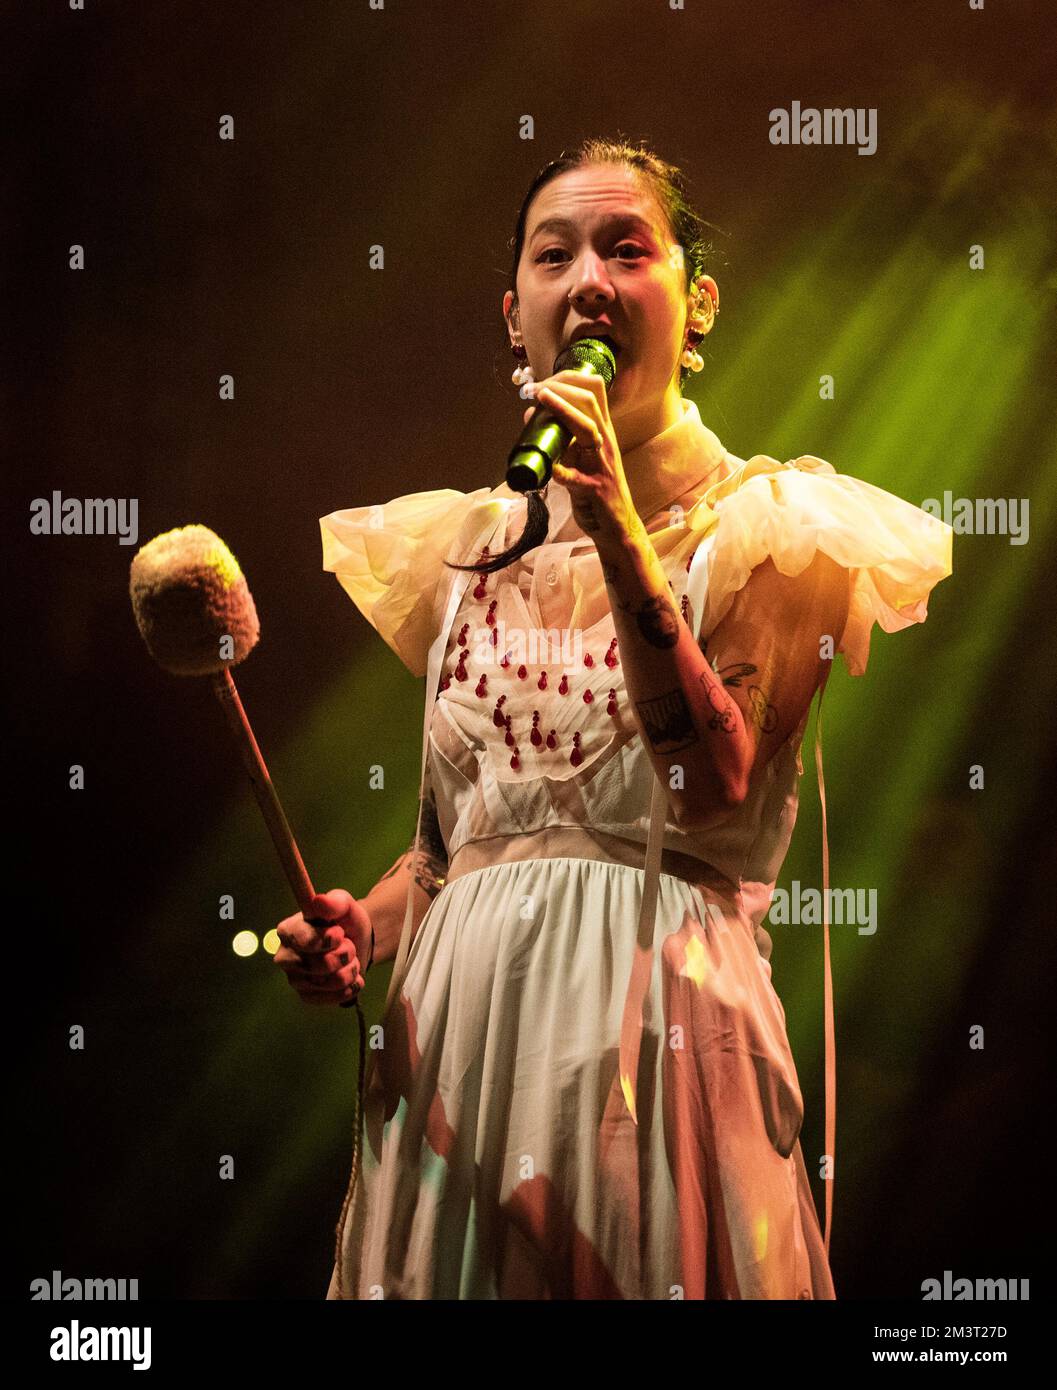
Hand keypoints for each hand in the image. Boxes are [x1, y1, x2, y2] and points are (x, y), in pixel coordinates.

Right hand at [273, 889, 372, 1006]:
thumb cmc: (344, 921)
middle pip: (318, 965)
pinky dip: (349, 987)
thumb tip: (318, 901)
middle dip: (344, 955)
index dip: (328, 939)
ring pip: (328, 983)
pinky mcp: (307, 996)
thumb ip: (333, 902)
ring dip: (350, 970)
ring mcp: (294, 979)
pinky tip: (351, 976)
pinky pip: (332, 998)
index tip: (340, 933)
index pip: (305, 941)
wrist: (356, 943)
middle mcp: (285, 956)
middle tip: (349, 945)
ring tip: (351, 959)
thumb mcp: (344, 904)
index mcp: (288, 930)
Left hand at [522, 370, 641, 548]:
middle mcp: (605, 442)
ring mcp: (602, 464)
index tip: (541, 383)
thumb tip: (531, 413)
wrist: (616, 526)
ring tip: (539, 401)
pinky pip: (575, 477)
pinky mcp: (594, 489)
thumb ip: (560, 437)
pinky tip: (549, 469)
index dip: (568, 378)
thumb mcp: (579, 457)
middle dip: (559, 387)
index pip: (594, 390)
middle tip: (533, 390)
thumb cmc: (595, 490)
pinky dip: (560, 471)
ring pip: (587, 428)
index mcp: (602, 431)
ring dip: (562, 410)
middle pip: (588, 400)